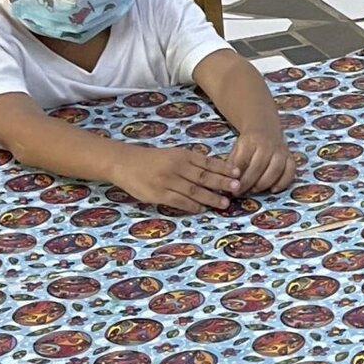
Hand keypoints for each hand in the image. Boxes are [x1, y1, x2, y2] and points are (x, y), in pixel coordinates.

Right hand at [111, 144, 241, 213]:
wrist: (125, 163)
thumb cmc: (152, 159)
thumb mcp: (173, 154)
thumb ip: (191, 161)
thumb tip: (215, 168)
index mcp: (182, 155)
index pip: (207, 162)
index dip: (223, 168)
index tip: (238, 173)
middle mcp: (176, 167)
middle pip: (203, 176)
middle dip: (222, 183)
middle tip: (237, 188)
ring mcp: (167, 181)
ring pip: (193, 190)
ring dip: (210, 197)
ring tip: (225, 203)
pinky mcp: (158, 194)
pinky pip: (178, 201)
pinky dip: (191, 206)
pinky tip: (202, 209)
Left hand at [229, 130, 299, 195]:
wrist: (264, 127)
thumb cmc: (247, 143)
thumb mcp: (236, 148)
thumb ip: (232, 163)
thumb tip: (227, 181)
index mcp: (250, 141)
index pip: (243, 161)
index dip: (237, 177)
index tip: (231, 187)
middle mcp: (267, 145)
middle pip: (259, 166)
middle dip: (248, 183)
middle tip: (241, 192)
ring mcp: (280, 150)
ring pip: (276, 169)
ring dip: (264, 184)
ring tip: (254, 190)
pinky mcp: (290, 156)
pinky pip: (290, 170)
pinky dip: (283, 182)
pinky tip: (273, 189)